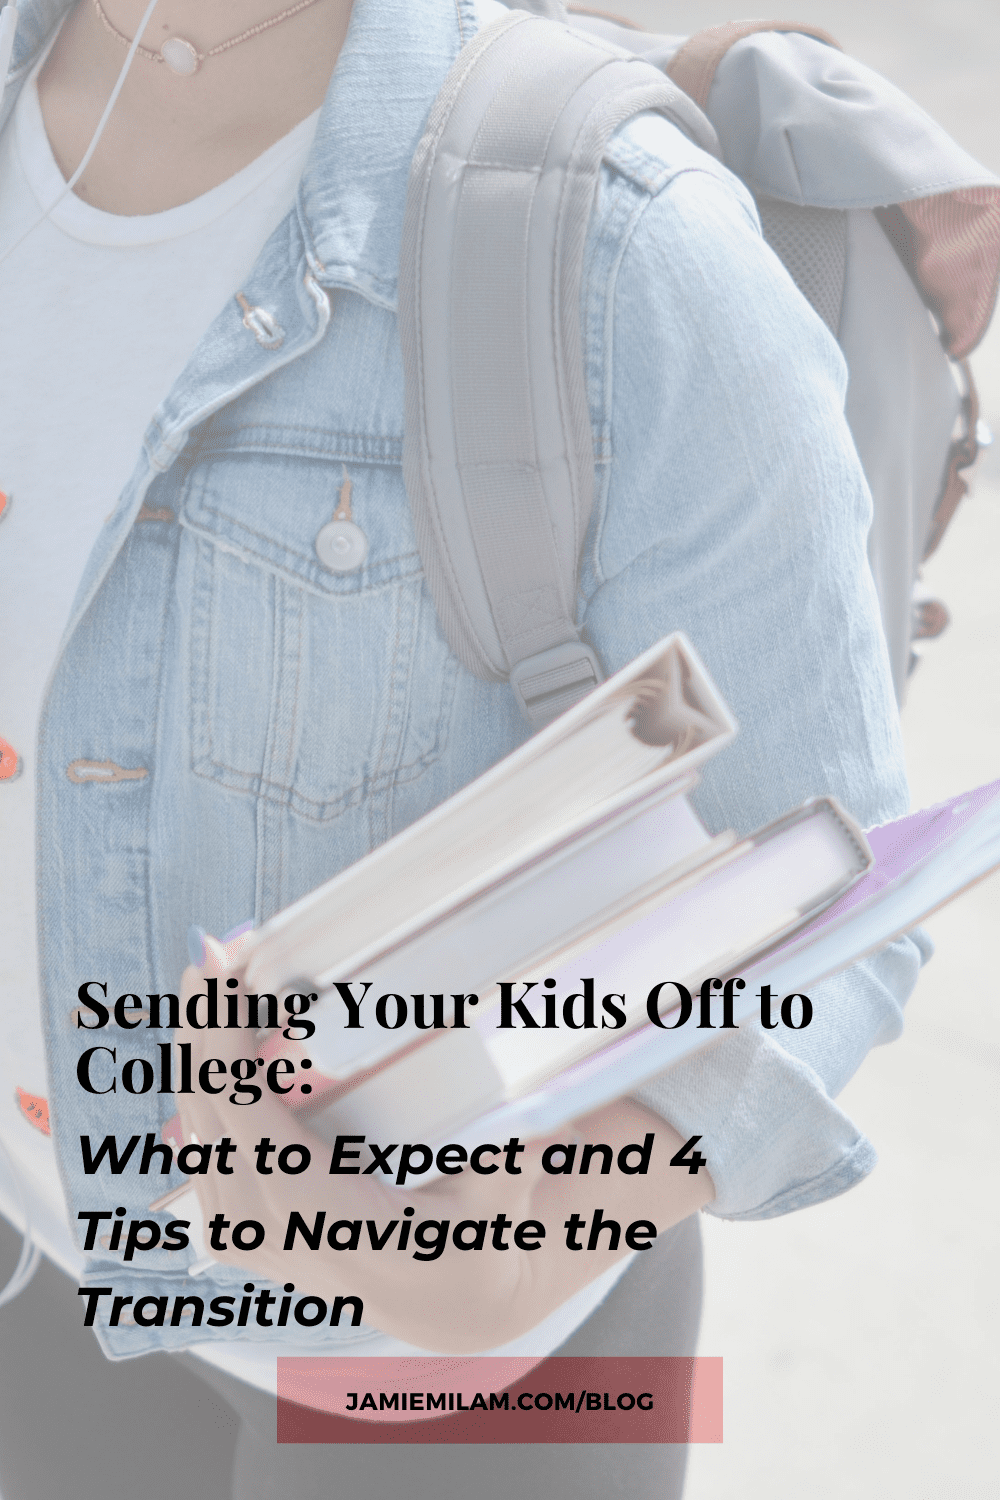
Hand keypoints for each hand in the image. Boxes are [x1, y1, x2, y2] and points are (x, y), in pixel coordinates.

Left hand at [176, 937, 714, 1351]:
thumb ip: (512, 1165)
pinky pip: (205, 1152)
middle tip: (213, 958)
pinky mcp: (248, 1227)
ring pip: (200, 1145)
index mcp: (349, 1243)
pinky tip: (207, 1031)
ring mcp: (262, 1244)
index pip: (270, 1158)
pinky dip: (199, 1087)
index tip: (232, 1009)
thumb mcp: (510, 1201)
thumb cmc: (485, 1239)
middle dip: (206, 1045)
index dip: (240, 1082)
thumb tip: (529, 1122)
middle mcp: (291, 1251)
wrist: (456, 1297)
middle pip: (220, 1140)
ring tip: (208, 980)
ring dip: (195, 1058)